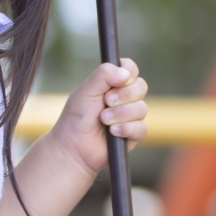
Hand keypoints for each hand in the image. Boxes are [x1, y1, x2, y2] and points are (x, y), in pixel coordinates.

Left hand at [56, 60, 147, 174]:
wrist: (73, 147)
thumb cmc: (77, 117)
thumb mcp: (86, 90)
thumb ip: (103, 75)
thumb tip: (126, 73)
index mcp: (113, 83)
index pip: (131, 69)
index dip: (128, 72)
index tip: (116, 81)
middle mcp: (125, 98)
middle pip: (141, 86)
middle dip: (124, 95)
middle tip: (106, 102)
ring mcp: (131, 116)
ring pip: (142, 108)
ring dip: (121, 114)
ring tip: (103, 120)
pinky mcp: (134, 134)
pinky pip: (141, 128)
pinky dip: (126, 129)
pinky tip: (112, 132)